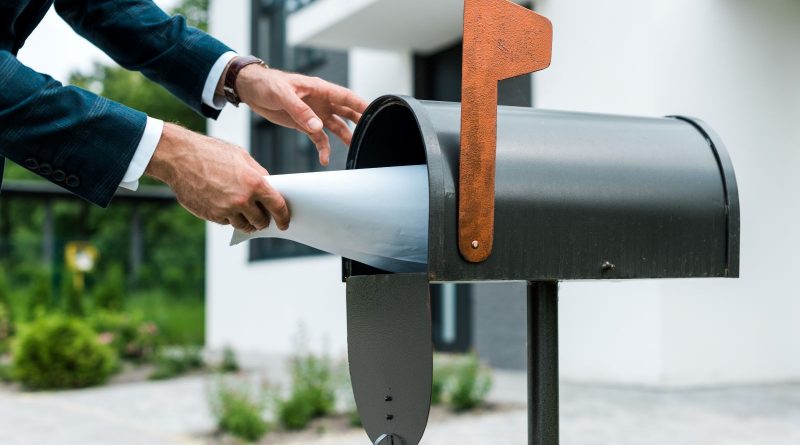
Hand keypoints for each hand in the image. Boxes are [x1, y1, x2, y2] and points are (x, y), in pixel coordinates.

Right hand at [145, 123, 287, 232]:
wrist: (179, 157)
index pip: (278, 206)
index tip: (284, 223)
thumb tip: (269, 187)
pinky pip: (226, 222)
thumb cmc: (211, 152)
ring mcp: (226, 210)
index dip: (284, 217)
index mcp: (254, 183)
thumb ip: (258, 173)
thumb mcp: (241, 156)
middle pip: (261, 221)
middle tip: (262, 217)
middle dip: (263, 220)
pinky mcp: (211, 216)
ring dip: (247, 222)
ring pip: (244, 225)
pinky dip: (229, 217)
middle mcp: (242, 200)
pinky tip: (224, 205)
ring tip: (244, 213)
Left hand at [232, 63, 368, 165]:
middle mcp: (321, 102)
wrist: (251, 89)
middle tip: (371, 134)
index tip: (376, 113)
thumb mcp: (283, 95)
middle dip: (360, 123)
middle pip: (347, 113)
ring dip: (344, 138)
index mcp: (320, 89)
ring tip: (354, 151)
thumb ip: (301, 111)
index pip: (346, 97)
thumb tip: (318, 127)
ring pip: (336, 127)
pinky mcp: (304, 124)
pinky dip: (323, 148)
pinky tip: (324, 159)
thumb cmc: (267, 84)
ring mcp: (314, 114)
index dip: (362, 105)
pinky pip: (318, 138)